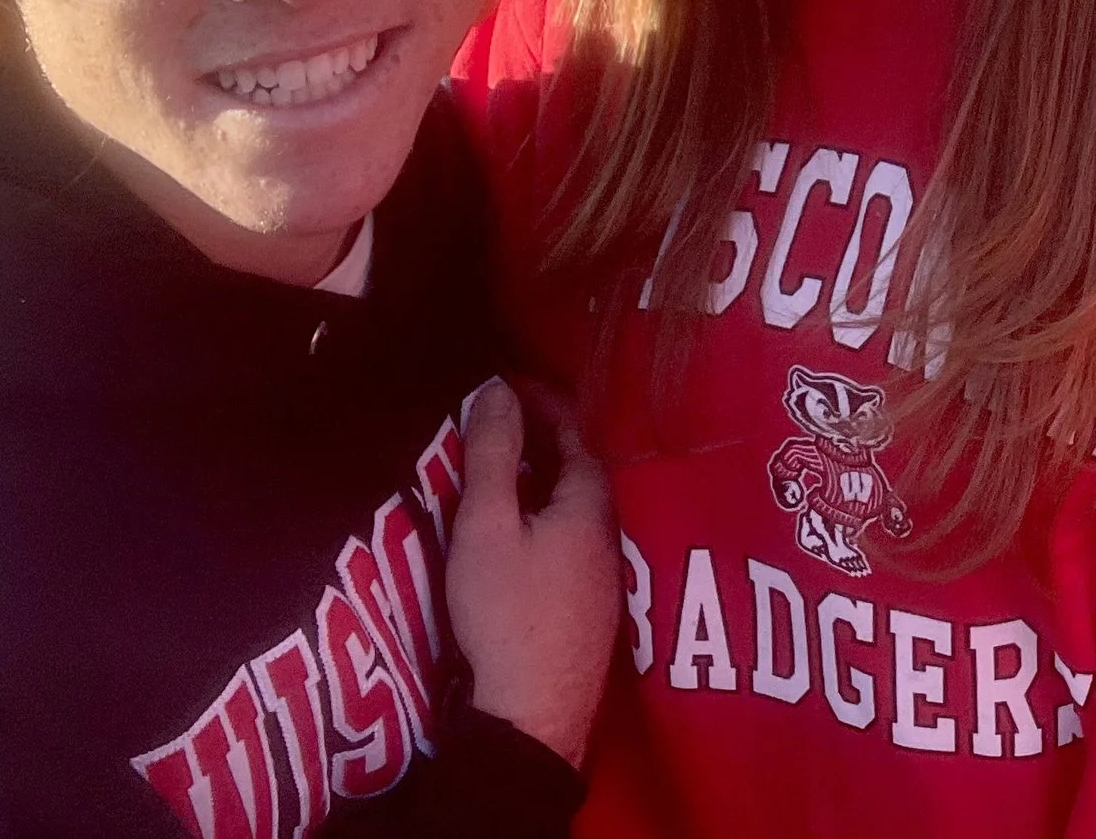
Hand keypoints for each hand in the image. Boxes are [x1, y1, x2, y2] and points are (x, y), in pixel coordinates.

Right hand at [447, 378, 621, 767]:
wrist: (533, 715)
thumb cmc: (506, 612)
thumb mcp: (487, 526)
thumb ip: (493, 456)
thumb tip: (498, 389)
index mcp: (589, 503)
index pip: (572, 432)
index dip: (540, 401)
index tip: (505, 381)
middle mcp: (608, 533)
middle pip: (578, 470)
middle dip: (542, 439)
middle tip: (499, 421)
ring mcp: (605, 575)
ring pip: (576, 509)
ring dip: (545, 482)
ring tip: (503, 471)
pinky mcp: (591, 610)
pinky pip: (571, 541)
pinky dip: (547, 519)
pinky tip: (520, 535)